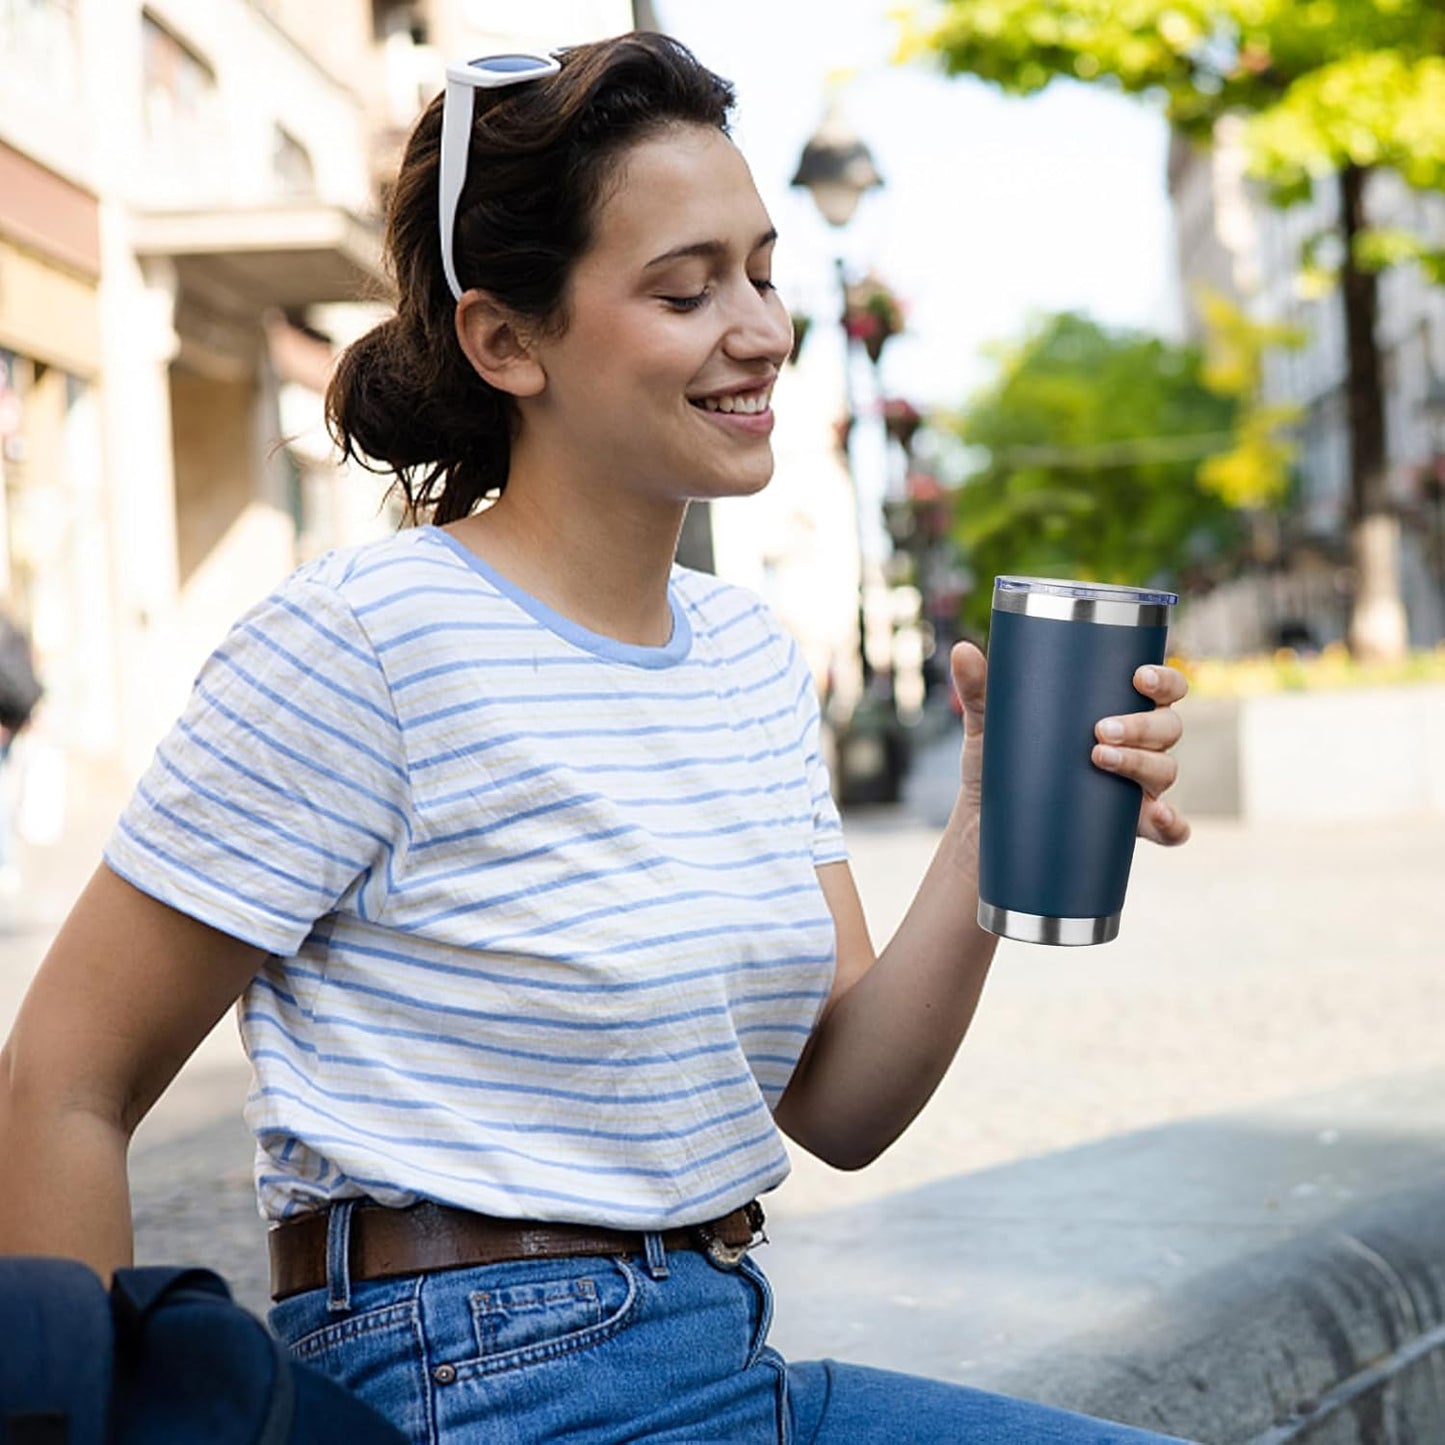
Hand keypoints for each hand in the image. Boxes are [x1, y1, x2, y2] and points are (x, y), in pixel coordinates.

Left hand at [950, 646, 1190, 847]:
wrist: (988, 822)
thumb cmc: (1000, 762)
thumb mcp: (989, 724)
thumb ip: (979, 688)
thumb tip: (962, 650)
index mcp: (1117, 709)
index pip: (1161, 690)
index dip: (1164, 680)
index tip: (1139, 677)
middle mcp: (1138, 745)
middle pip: (1167, 727)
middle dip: (1141, 725)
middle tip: (1100, 729)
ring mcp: (1137, 787)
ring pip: (1166, 770)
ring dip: (1142, 763)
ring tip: (1099, 758)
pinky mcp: (1130, 827)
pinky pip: (1168, 828)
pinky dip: (1172, 824)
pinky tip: (1157, 817)